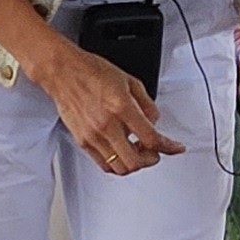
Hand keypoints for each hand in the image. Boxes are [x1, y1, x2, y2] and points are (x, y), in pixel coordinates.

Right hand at [36, 44, 184, 175]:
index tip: (176, 148)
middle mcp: (107, 125)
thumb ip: (147, 105)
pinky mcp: (82, 141)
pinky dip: (118, 165)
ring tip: (138, 152)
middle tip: (155, 151)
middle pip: (136, 161)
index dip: (168, 147)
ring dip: (135, 164)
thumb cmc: (92, 72)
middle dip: (152, 159)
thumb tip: (155, 122)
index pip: (151, 138)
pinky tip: (123, 154)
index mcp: (121, 107)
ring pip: (120, 168)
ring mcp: (93, 136)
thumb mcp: (130, 81)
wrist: (64, 72)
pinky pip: (104, 164)